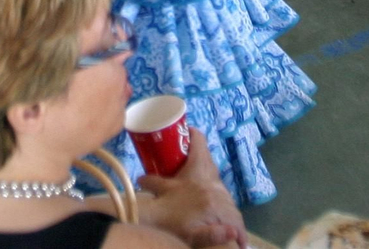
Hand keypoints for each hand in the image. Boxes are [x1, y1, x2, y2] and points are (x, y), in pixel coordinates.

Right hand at [137, 129, 246, 248]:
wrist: (209, 242)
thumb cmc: (183, 216)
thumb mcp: (162, 198)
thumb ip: (152, 185)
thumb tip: (140, 180)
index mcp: (199, 168)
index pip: (199, 140)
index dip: (191, 132)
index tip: (182, 131)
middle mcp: (214, 176)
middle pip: (207, 157)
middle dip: (196, 154)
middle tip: (180, 157)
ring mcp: (222, 192)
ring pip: (214, 175)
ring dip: (204, 174)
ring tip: (189, 178)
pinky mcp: (227, 207)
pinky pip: (219, 191)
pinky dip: (211, 190)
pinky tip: (203, 195)